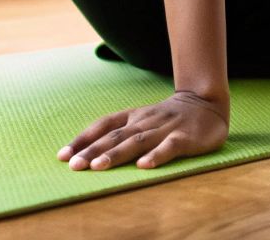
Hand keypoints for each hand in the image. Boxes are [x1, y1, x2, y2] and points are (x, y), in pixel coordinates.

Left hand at [57, 90, 228, 170]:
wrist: (207, 101)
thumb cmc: (166, 117)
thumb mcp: (140, 119)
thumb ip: (119, 132)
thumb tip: (86, 152)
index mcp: (132, 116)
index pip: (102, 125)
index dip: (82, 139)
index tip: (62, 156)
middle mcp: (144, 121)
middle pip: (115, 136)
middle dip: (92, 151)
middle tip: (73, 166)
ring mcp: (164, 128)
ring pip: (137, 141)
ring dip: (116, 154)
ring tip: (98, 166)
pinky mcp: (185, 138)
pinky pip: (169, 147)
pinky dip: (156, 156)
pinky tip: (144, 166)